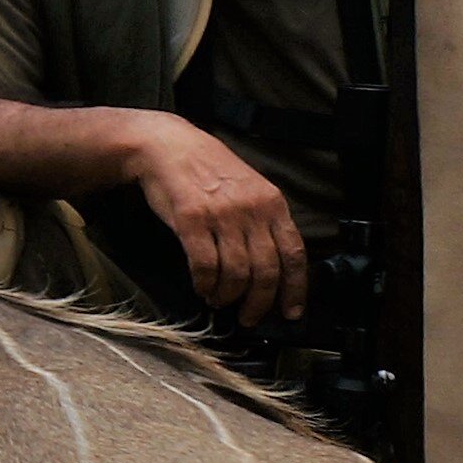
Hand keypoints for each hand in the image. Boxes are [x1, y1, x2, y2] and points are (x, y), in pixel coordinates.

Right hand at [122, 112, 307, 327]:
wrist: (167, 145)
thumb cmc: (207, 169)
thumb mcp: (249, 188)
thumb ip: (264, 221)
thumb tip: (273, 267)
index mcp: (272, 203)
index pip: (294, 254)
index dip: (295, 289)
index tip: (290, 312)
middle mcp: (252, 210)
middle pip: (266, 271)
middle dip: (258, 303)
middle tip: (248, 318)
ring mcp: (221, 215)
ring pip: (236, 273)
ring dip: (228, 296)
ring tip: (219, 300)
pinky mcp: (191, 220)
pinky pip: (205, 265)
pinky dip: (205, 284)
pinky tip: (202, 288)